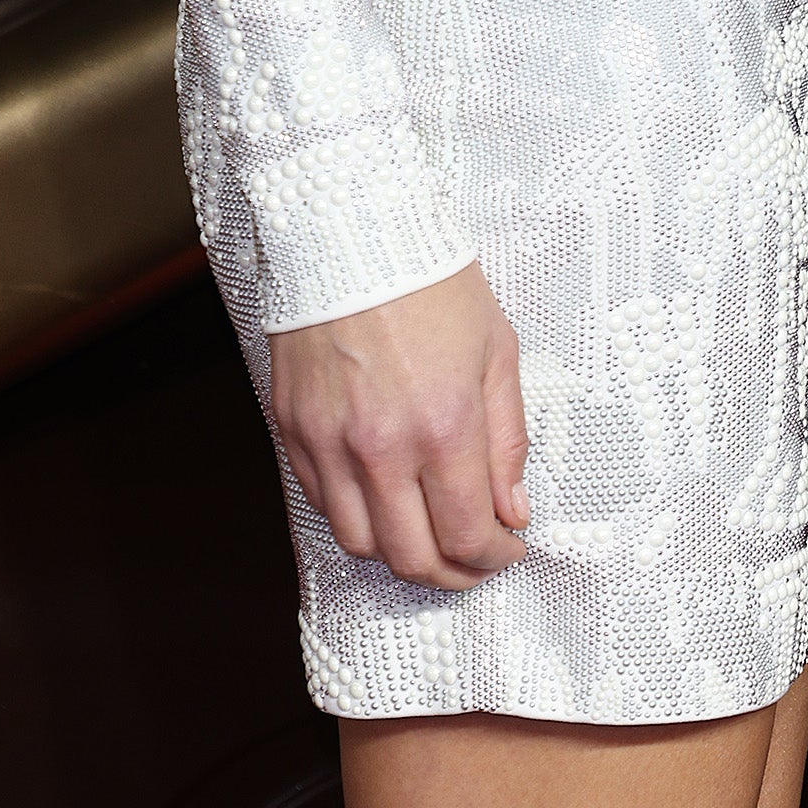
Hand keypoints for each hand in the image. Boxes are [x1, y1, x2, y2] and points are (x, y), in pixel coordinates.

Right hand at [270, 258, 532, 590]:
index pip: (467, 535)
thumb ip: (508, 439)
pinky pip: (322, 505)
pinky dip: (357, 518)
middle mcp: (383, 447)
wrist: (353, 232)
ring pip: (361, 544)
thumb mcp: (497, 350)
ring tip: (429, 538)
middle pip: (412, 558)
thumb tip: (512, 510)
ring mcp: (332, 444)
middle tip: (473, 563)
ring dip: (400, 556)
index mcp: (445, 425)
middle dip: (451, 575)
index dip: (493, 558)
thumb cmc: (433, 281)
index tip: (507, 549)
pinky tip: (385, 501)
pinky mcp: (295, 432)